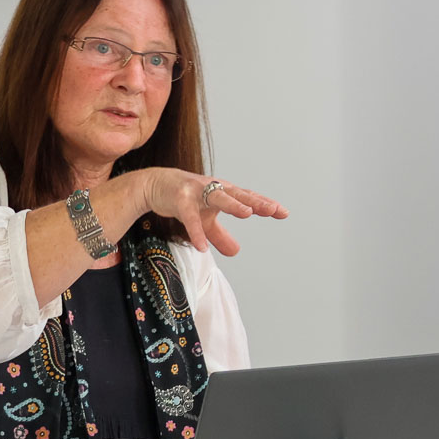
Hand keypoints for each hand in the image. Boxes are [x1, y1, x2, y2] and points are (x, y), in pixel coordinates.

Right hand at [131, 169, 287, 254]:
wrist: (154, 185)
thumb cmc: (185, 199)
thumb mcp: (205, 220)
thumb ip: (220, 235)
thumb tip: (236, 252)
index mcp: (223, 192)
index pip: (248, 197)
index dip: (265, 204)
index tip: (284, 213)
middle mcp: (213, 188)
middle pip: (239, 194)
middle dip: (256, 201)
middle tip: (273, 210)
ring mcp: (196, 191)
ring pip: (216, 196)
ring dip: (232, 204)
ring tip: (248, 213)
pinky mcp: (179, 198)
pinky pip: (189, 217)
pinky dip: (196, 231)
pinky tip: (202, 247)